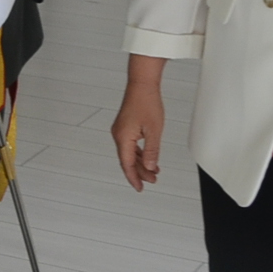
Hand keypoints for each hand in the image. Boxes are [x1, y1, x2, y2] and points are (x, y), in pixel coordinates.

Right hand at [109, 55, 166, 190]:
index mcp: (123, 138)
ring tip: (154, 171)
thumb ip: (152, 151)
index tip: (140, 188)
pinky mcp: (124, 126)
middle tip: (153, 180)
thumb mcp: (154, 131)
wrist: (142, 84)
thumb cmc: (146, 102)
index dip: (134, 178)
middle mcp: (118, 135)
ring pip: (130, 153)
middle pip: (128, 160)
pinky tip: (148, 157)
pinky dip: (139, 153)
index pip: (127, 164)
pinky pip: (130, 145)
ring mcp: (120, 130)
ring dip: (141, 163)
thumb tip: (151, 166)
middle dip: (141, 172)